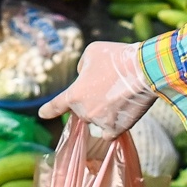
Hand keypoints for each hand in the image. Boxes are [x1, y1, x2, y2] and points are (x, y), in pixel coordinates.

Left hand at [39, 41, 156, 136]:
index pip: (56, 106)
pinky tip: (120, 117)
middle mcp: (84, 112)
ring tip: (120, 95)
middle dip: (91, 100)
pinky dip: (113, 126)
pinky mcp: (118, 129)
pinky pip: (110, 133)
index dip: (48, 110)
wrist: (144, 71)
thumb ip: (83, 68)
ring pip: (98, 119)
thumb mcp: (91, 53)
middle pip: (82, 110)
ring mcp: (101, 122)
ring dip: (104, 111)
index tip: (42, 114)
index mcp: (74, 94)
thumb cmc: (115, 58)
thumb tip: (84, 78)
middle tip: (108, 85)